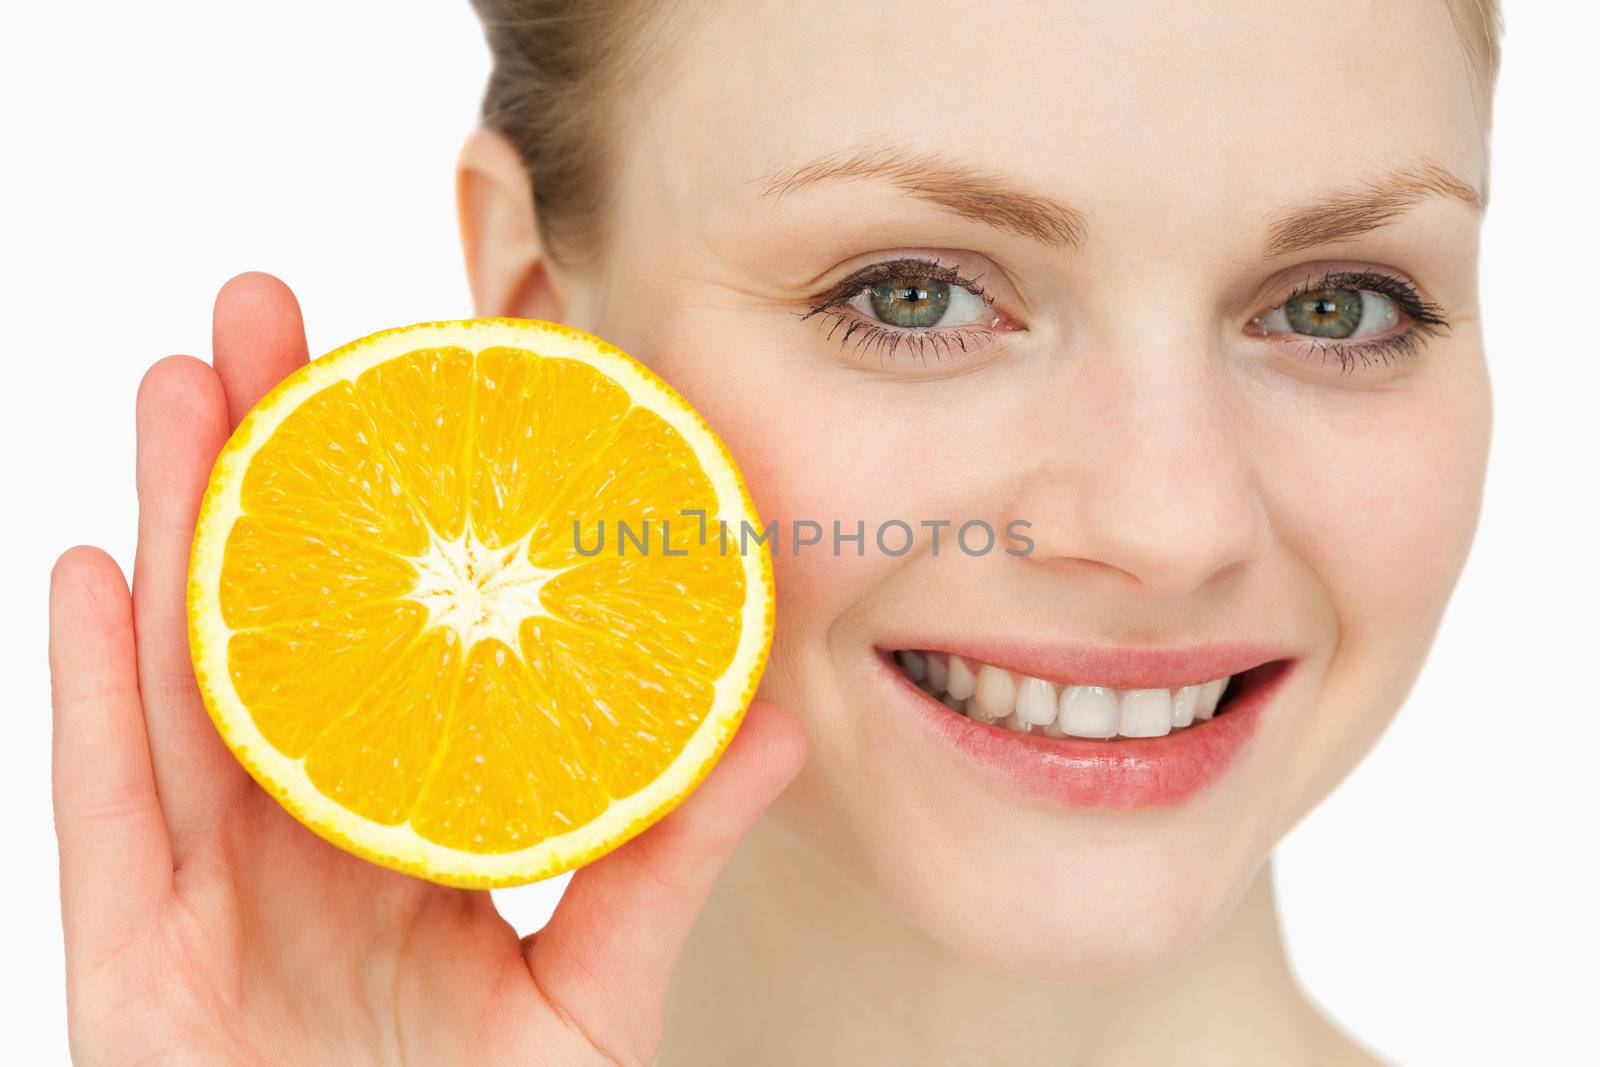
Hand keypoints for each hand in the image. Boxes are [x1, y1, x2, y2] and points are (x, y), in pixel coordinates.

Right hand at [49, 272, 807, 1065]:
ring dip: (173, 521)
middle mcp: (300, 829)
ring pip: (181, 674)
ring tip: (182, 381)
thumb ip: (667, 861)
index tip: (420, 383)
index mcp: (406, 821)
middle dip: (262, 461)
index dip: (395, 511)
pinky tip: (94, 566)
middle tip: (273, 318)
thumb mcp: (594, 987)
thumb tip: (774, 728)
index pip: (395, 637)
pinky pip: (106, 812)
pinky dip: (90, 690)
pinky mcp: (133, 962)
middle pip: (272, 615)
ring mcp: (206, 888)